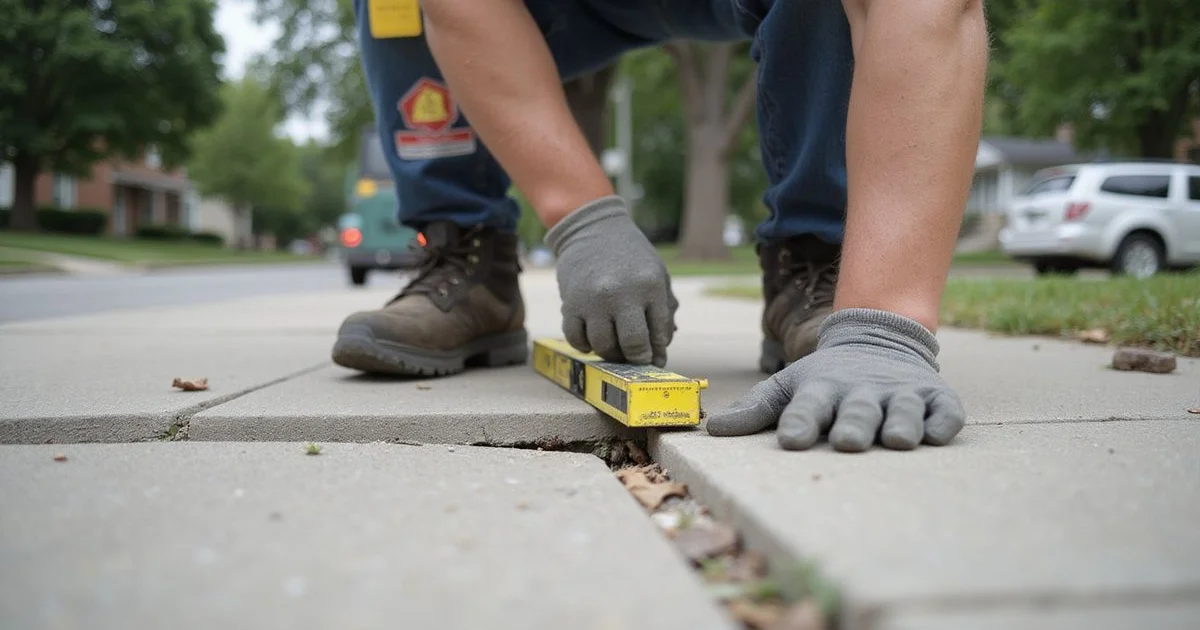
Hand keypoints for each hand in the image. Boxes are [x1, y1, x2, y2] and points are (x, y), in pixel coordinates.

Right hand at [545, 195, 677, 366]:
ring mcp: (593, 299)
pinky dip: (585, 346)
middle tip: (635, 359)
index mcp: (649, 286)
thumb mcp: (657, 275)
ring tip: (614, 347)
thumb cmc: (631, 256)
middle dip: (636, 358)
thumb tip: (660, 351)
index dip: (656, 352)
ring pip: (602, 345)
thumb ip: (664, 311)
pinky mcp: (570, 302)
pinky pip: (575, 339)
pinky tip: (592, 339)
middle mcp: (621, 293)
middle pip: (632, 344)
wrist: (594, 229)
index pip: (657, 334)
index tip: (653, 359)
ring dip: (610, 353)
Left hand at [706, 308, 964, 450]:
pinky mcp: (935, 397)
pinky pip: (943, 410)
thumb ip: (754, 409)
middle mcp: (861, 391)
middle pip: (856, 409)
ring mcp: (900, 392)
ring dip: (899, 422)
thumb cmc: (826, 379)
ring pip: (901, 409)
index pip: (806, 406)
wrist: (879, 339)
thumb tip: (710, 430)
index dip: (799, 421)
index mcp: (822, 390)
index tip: (792, 439)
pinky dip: (942, 420)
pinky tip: (937, 432)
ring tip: (895, 439)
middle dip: (852, 425)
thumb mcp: (788, 386)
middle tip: (847, 442)